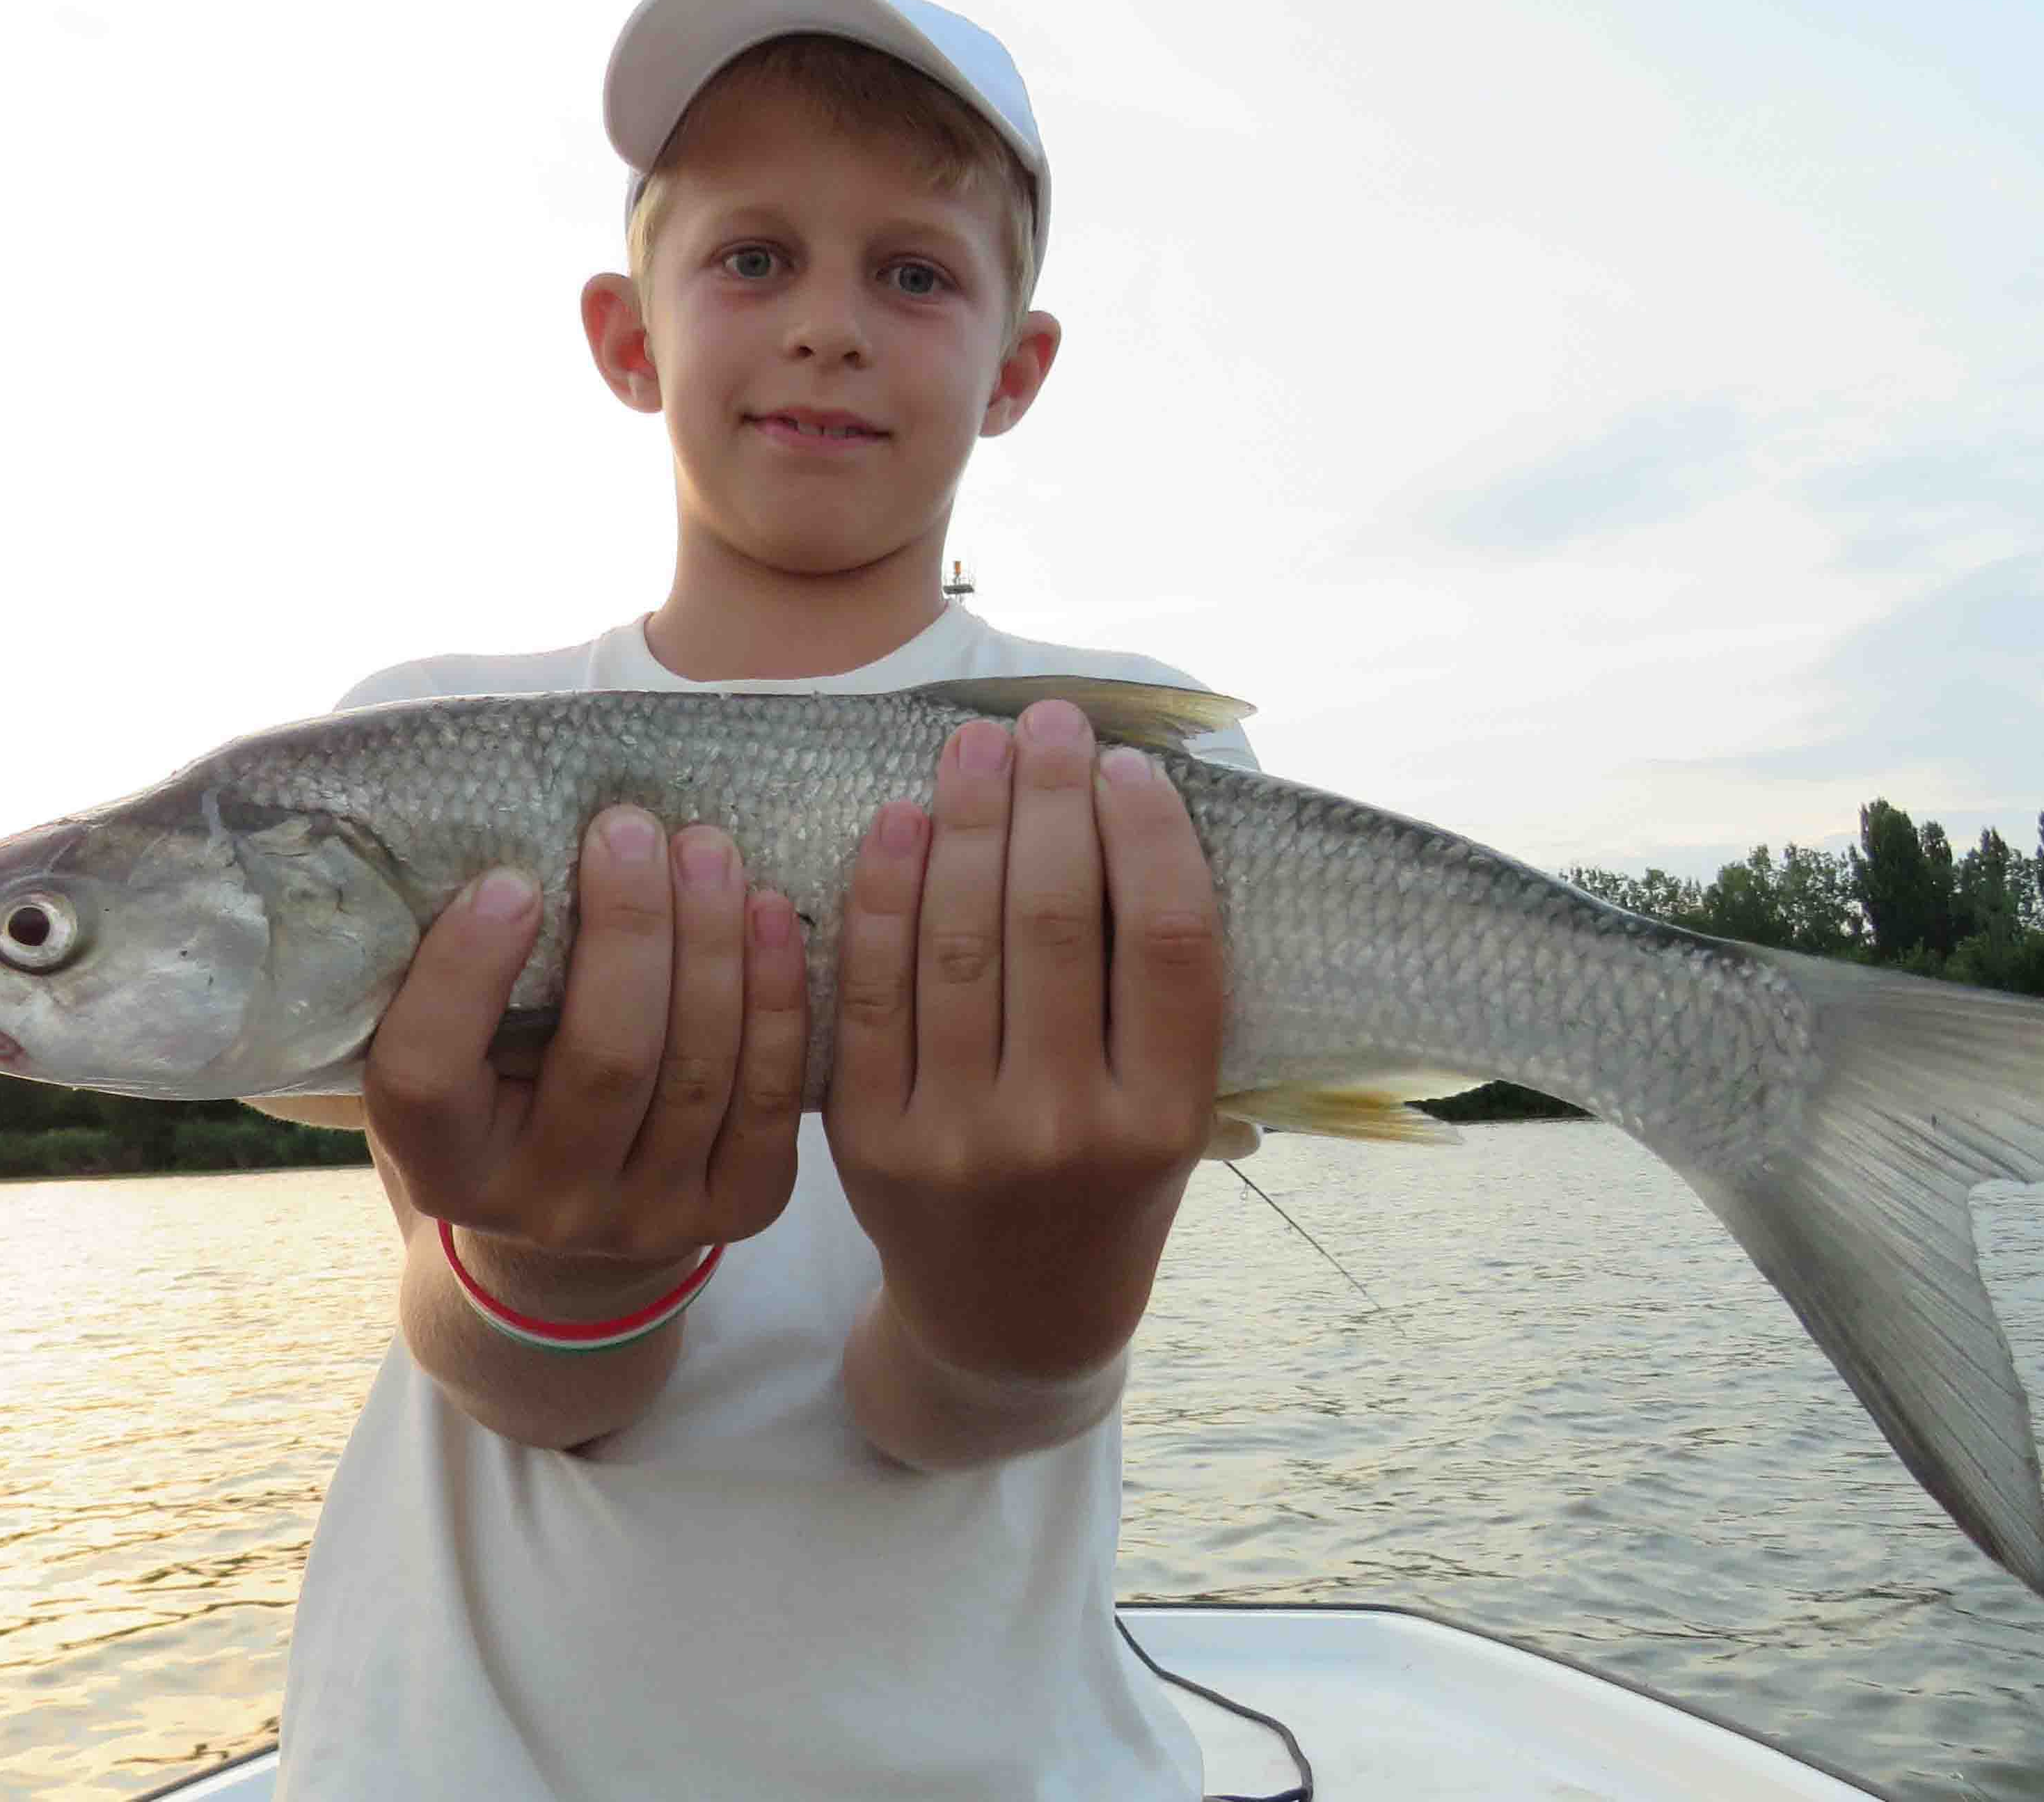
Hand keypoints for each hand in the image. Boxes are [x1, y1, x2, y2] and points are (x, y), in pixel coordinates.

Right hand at [364, 809, 807, 1299]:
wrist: (581, 1207)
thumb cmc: (501, 1086)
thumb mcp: (454, 1047)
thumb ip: (459, 980)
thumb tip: (505, 844)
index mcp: (443, 1166)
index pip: (428, 1075)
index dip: (464, 975)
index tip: (510, 877)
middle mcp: (544, 1206)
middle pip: (604, 1060)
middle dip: (630, 930)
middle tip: (633, 828)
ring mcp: (645, 1218)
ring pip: (697, 1072)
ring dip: (713, 945)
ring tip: (708, 850)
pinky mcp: (734, 1214)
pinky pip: (768, 1099)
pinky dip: (777, 1000)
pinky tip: (772, 916)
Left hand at [825, 700, 1225, 1383]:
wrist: (1011, 1320)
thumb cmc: (1108, 1188)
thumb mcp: (1172, 1110)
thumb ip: (1157, 992)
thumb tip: (1129, 810)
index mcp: (1165, 1121)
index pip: (1166, 942)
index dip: (1147, 836)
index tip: (1127, 764)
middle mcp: (1066, 1131)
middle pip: (1055, 924)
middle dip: (1048, 801)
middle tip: (1044, 723)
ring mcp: (960, 1138)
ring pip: (959, 943)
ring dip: (966, 824)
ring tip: (973, 749)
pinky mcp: (871, 1141)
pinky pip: (873, 989)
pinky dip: (883, 894)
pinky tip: (899, 822)